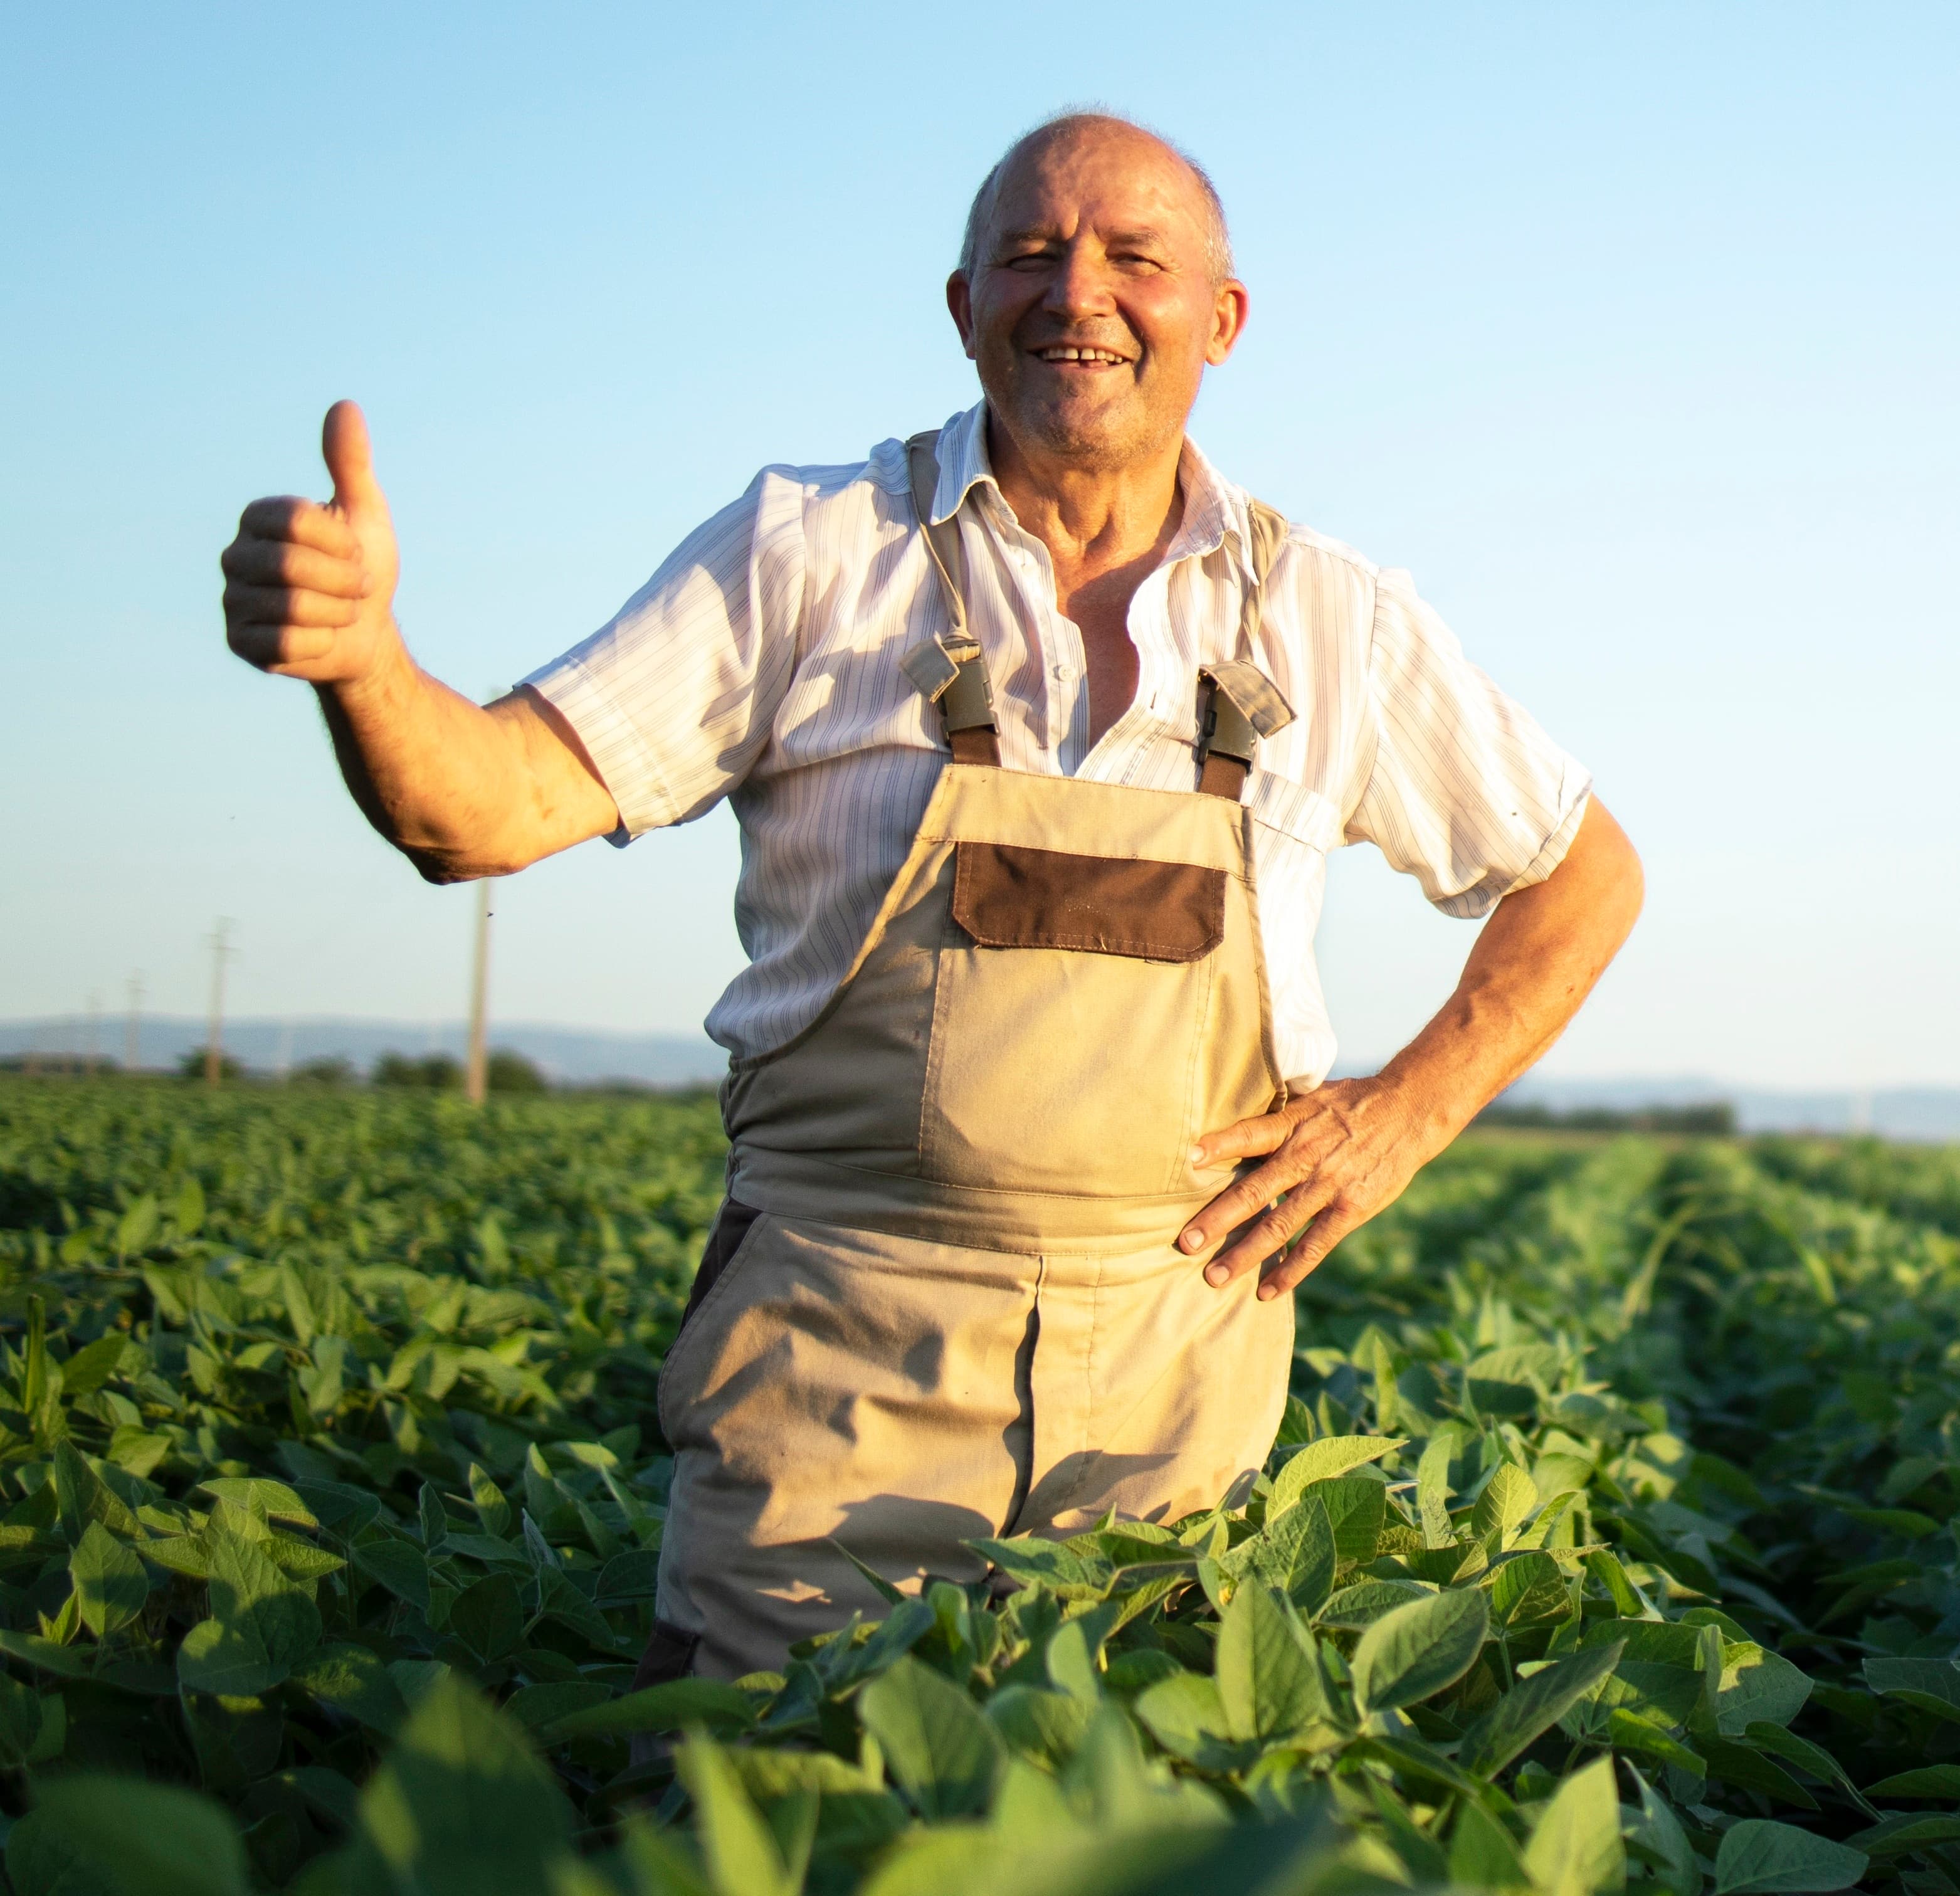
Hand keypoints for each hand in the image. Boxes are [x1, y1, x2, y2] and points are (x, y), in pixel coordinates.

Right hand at [221, 401, 401, 685]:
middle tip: (357, 587)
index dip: (341, 542)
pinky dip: (320, 643)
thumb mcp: (364, 513)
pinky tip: (322, 638)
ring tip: (341, 611)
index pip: (297, 520)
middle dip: (343, 580)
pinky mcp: (239, 642)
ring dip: (336, 613)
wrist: (367, 632)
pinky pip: (285, 643)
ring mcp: (232, 600)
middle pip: (290, 565)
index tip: (356, 550)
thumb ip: (350, 464)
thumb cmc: (362, 566)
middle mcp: (235, 555)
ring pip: (290, 607)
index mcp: (258, 518)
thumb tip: (346, 406)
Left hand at [1178, 1077, 1450, 1300]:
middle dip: (1217, 1219)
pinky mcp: (1351, 1209)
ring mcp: (1329, 1186)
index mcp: (1293, 1125)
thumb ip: (1276, 1115)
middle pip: (1254, 1190)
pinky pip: (1315, 1245)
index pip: (1249, 1133)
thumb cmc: (1351, 1101)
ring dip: (1245, 1254)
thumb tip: (1232, 1120)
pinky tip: (1266, 1291)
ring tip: (1213, 1276)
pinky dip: (1291, 1270)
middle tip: (1184, 1243)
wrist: (1409, 1110)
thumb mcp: (1311, 1095)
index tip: (1188, 1158)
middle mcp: (1306, 1156)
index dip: (1219, 1144)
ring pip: (1279, 1225)